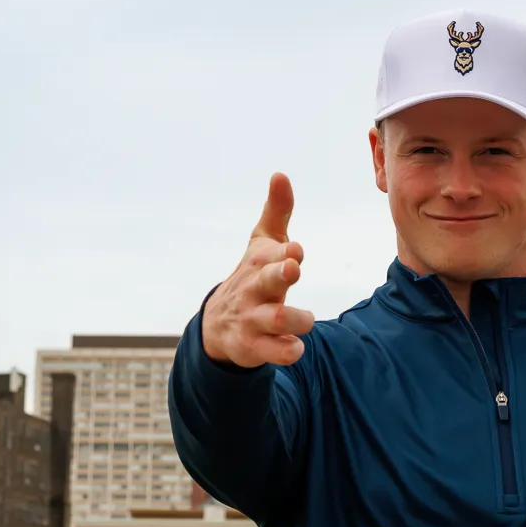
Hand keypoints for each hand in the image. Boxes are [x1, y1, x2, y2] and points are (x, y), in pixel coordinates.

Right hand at [201, 173, 314, 367]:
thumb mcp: (262, 243)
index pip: (272, 254)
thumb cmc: (254, 276)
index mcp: (260, 264)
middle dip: (281, 274)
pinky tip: (296, 348)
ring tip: (306, 320)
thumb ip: (277, 211)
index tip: (295, 250)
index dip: (285, 252)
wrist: (220, 324)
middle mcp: (255, 291)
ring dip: (297, 319)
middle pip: (268, 281)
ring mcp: (253, 320)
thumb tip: (280, 174)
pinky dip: (286, 351)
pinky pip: (274, 352)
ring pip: (277, 320)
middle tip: (293, 269)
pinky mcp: (254, 347)